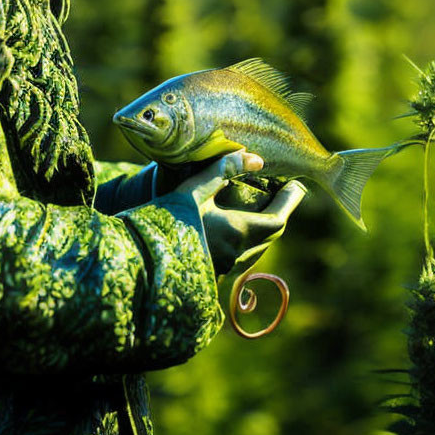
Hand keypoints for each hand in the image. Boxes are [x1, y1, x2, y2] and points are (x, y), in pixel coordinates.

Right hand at [173, 151, 306, 273]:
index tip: (295, 186)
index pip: (278, 220)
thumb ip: (222, 170)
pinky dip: (246, 243)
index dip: (290, 202)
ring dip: (263, 231)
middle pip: (271, 236)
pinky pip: (240, 259)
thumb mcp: (192, 189)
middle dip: (279, 215)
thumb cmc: (165, 220)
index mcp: (236, 232)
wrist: (139, 257)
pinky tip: (234, 232)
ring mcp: (224, 269)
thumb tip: (254, 158)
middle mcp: (236, 254)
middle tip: (280, 195)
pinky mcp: (211, 276)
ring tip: (259, 211)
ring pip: (256, 250)